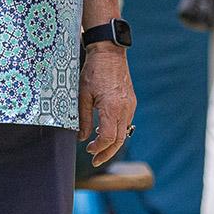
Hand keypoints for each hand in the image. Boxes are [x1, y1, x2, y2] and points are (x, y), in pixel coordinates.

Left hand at [78, 44, 136, 161]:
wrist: (109, 52)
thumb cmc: (93, 71)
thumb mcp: (83, 95)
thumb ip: (84, 119)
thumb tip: (81, 138)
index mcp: (112, 108)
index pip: (109, 138)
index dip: (99, 148)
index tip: (88, 150)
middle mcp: (125, 109)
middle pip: (119, 140)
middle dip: (107, 153)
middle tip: (95, 160)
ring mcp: (130, 105)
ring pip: (124, 133)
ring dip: (112, 143)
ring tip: (98, 148)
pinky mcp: (131, 102)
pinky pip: (126, 123)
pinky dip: (117, 131)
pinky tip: (105, 131)